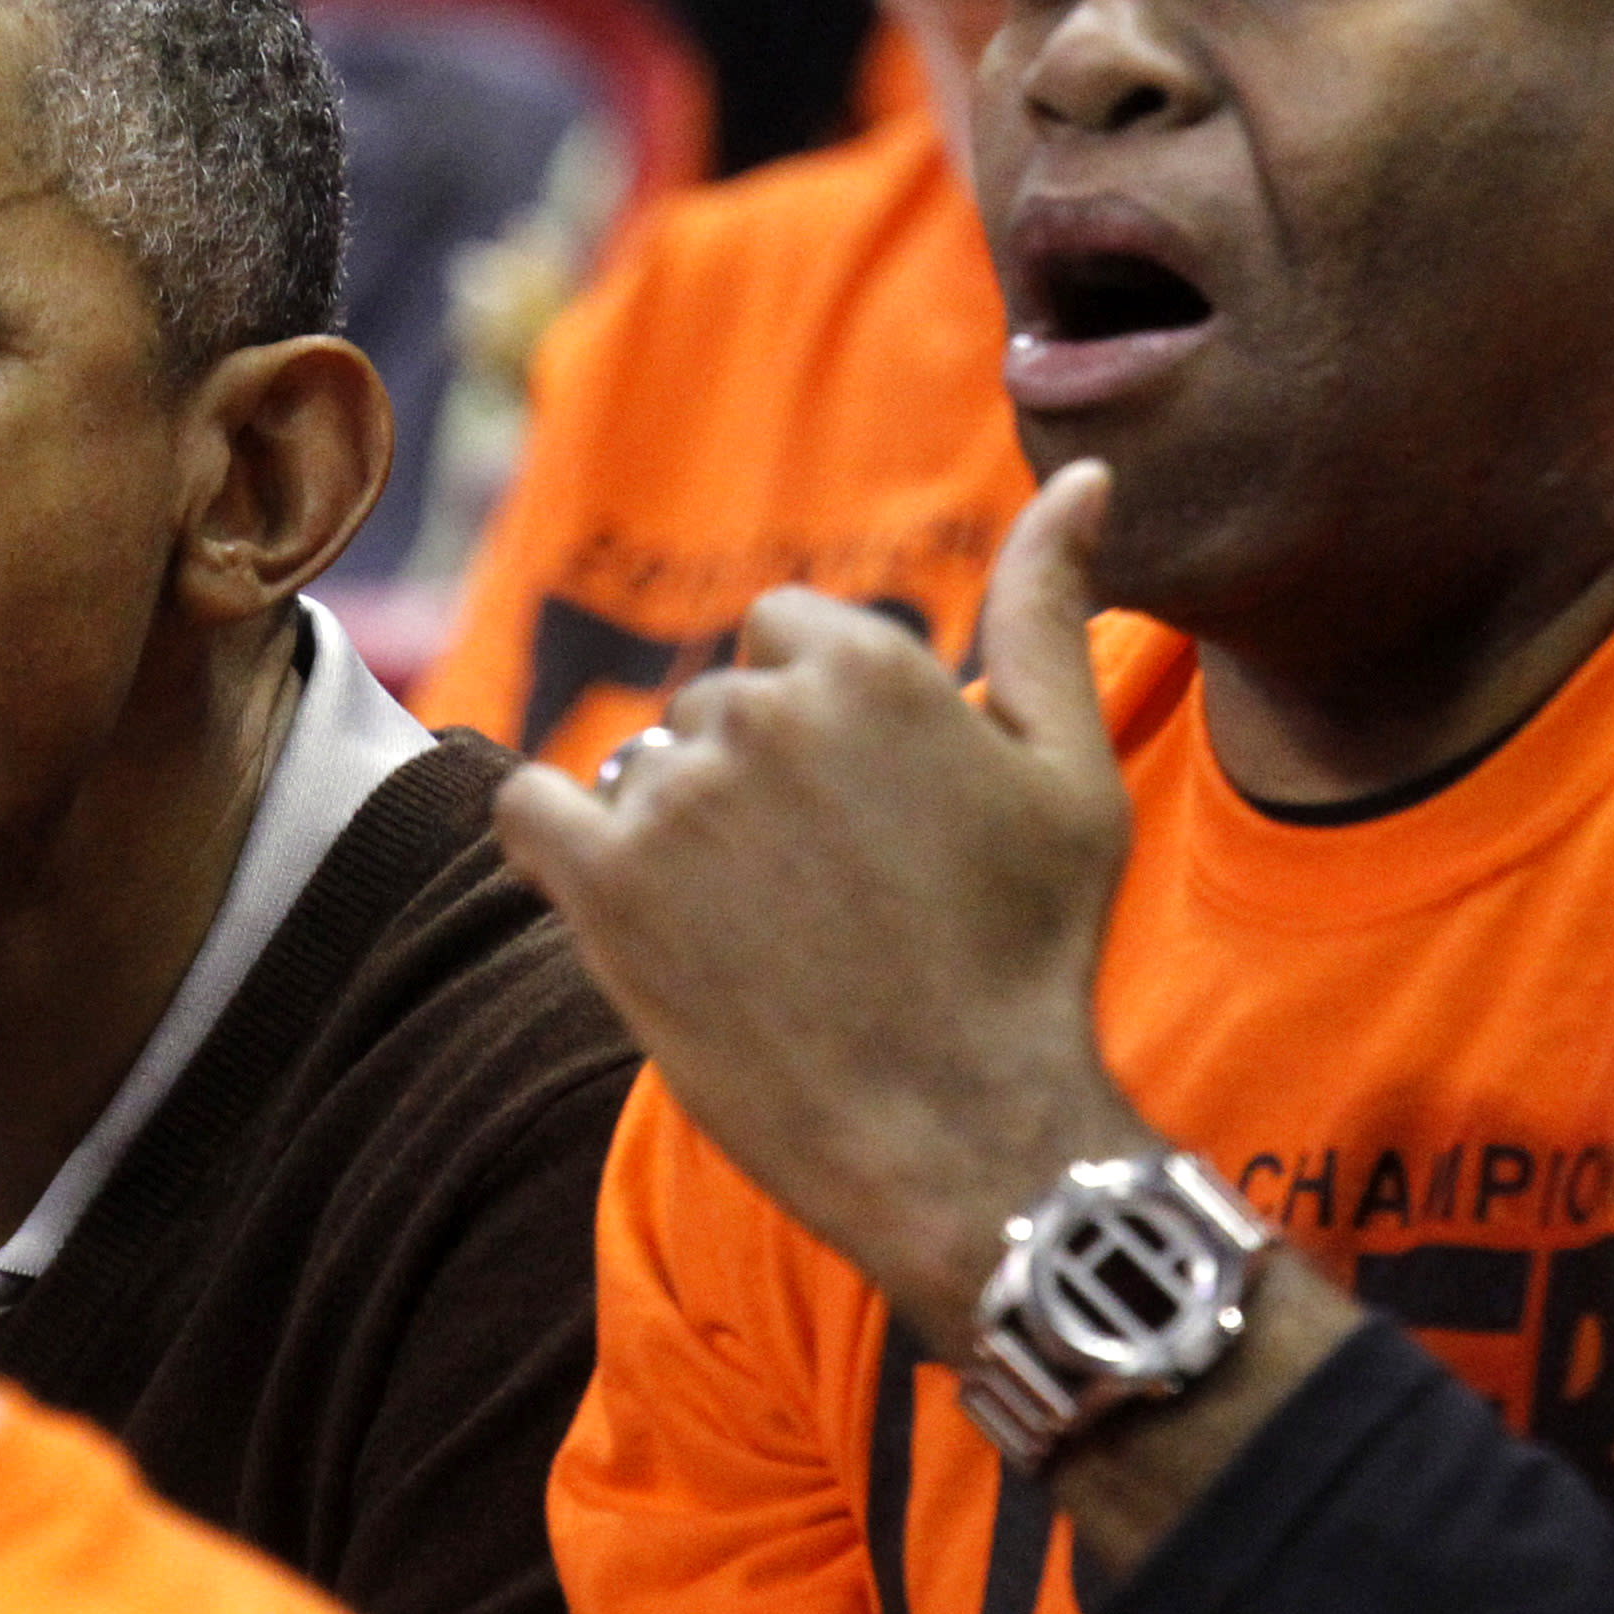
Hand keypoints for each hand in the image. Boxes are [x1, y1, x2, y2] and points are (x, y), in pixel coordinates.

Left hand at [493, 459, 1151, 1343]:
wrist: (966, 1139)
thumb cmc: (1030, 959)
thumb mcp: (1070, 770)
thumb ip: (1049, 607)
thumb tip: (1085, 474)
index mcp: (869, 662)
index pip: (783, 636)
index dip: (817, 730)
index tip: (861, 822)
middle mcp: (761, 708)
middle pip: (711, 706)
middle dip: (748, 784)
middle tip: (824, 900)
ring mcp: (675, 796)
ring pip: (637, 768)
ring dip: (673, 834)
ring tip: (759, 937)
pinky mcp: (604, 888)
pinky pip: (528, 812)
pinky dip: (557, 850)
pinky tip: (621, 906)